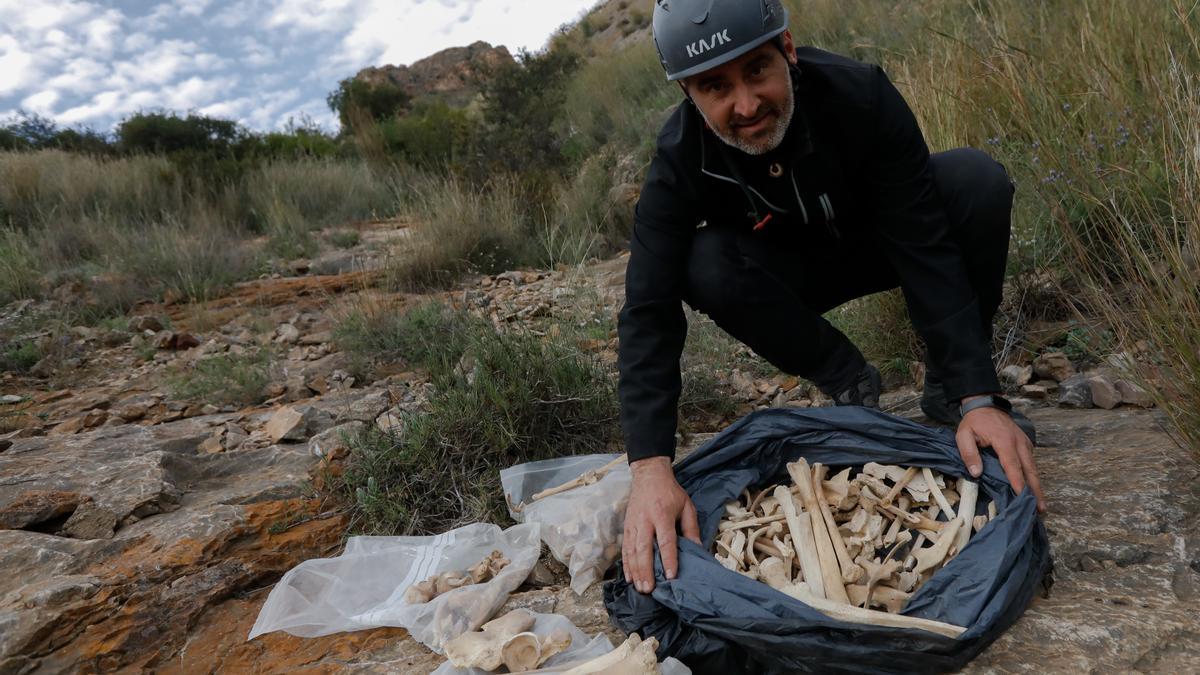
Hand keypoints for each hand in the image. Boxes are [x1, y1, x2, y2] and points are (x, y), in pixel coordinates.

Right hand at [622, 456, 700, 593]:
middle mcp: (645, 521)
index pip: (666, 540)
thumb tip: (697, 548)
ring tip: (640, 588)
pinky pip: (625, 548)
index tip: (671, 576)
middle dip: (646, 570)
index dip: (668, 558)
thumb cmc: (670, 492)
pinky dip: (626, 564)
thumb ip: (691, 527)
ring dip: (635, 571)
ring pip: (632, 551)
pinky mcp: (626, 527)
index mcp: (662, 514)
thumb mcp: (686, 505)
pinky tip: (629, 577)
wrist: (648, 475)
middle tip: (649, 589)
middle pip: (644, 549)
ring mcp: (633, 524)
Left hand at [955, 399, 1046, 512]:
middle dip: (1035, 490)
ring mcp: (1025, 443)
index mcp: (1004, 440)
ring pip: (1033, 467)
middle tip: (1040, 509)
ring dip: (1037, 486)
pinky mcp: (1026, 444)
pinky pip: (1031, 462)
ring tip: (1040, 505)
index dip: (1018, 482)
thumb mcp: (963, 435)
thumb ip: (968, 453)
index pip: (1012, 465)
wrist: (985, 405)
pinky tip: (1033, 490)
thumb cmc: (973, 422)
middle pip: (1029, 469)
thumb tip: (976, 473)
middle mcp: (1019, 442)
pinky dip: (1033, 477)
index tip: (1022, 497)